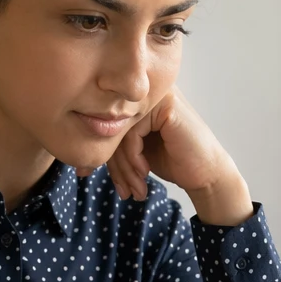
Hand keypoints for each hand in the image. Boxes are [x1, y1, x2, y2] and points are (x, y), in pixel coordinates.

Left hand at [96, 87, 255, 225]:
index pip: (102, 122)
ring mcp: (155, 94)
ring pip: (118, 130)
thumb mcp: (133, 152)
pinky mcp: (165, 104)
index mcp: (133, 100)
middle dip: (111, 164)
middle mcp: (142, 92)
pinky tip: (144, 173)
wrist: (205, 172)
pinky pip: (132, 132)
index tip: (84, 173)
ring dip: (124, 167)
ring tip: (132, 188)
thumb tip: (75, 155)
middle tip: (118, 189)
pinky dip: (134, 158)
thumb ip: (111, 145)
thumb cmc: (172, 161)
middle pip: (108, 126)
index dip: (95, 151)